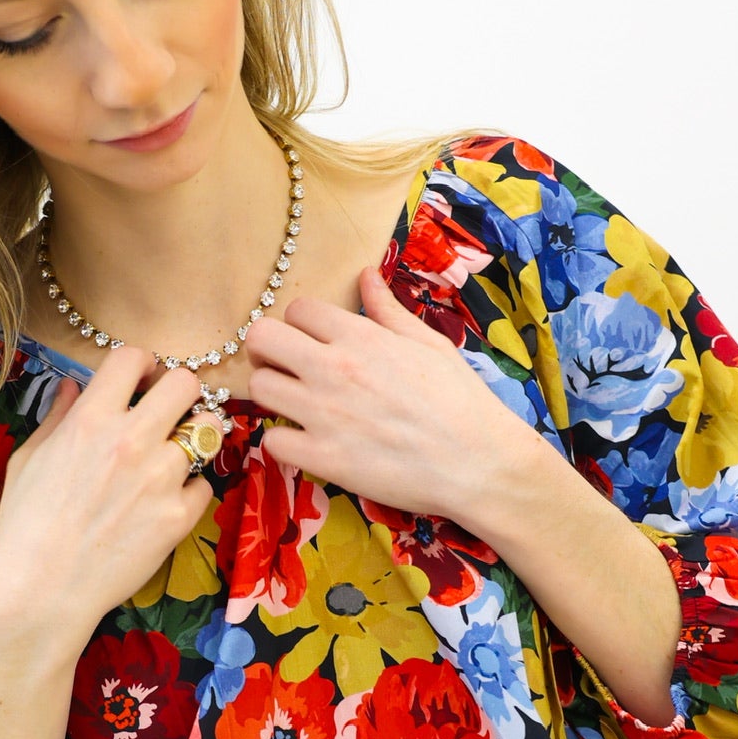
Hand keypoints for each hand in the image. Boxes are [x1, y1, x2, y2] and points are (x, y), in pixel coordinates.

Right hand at [0, 345, 218, 650]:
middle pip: (186, 383)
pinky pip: (204, 485)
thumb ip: (56, 417)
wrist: (40, 592)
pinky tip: (164, 503)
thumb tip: (70, 386)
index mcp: (90, 420)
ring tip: (169, 460)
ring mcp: (160, 479)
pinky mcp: (179, 517)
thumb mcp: (28, 461)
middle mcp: (131, 441)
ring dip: (191, 441)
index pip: (132, 357)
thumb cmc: (24, 527)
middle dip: (178, 392)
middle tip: (168, 412)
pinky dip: (189, 491)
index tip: (140, 378)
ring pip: (207, 433)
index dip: (140, 363)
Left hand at [245, 263, 538, 533]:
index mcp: (360, 337)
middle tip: (285, 365)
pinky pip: (271, 441)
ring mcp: (322, 415)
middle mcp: (333, 369)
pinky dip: (284, 441)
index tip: (313, 339)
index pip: (297, 309)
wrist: (478, 463)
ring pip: (259, 387)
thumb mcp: (429, 344)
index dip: (302, 323)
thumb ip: (388, 310)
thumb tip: (365, 275)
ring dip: (274, 392)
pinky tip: (305, 442)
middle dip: (268, 349)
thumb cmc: (461, 401)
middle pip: (261, 339)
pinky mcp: (322, 458)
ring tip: (296, 404)